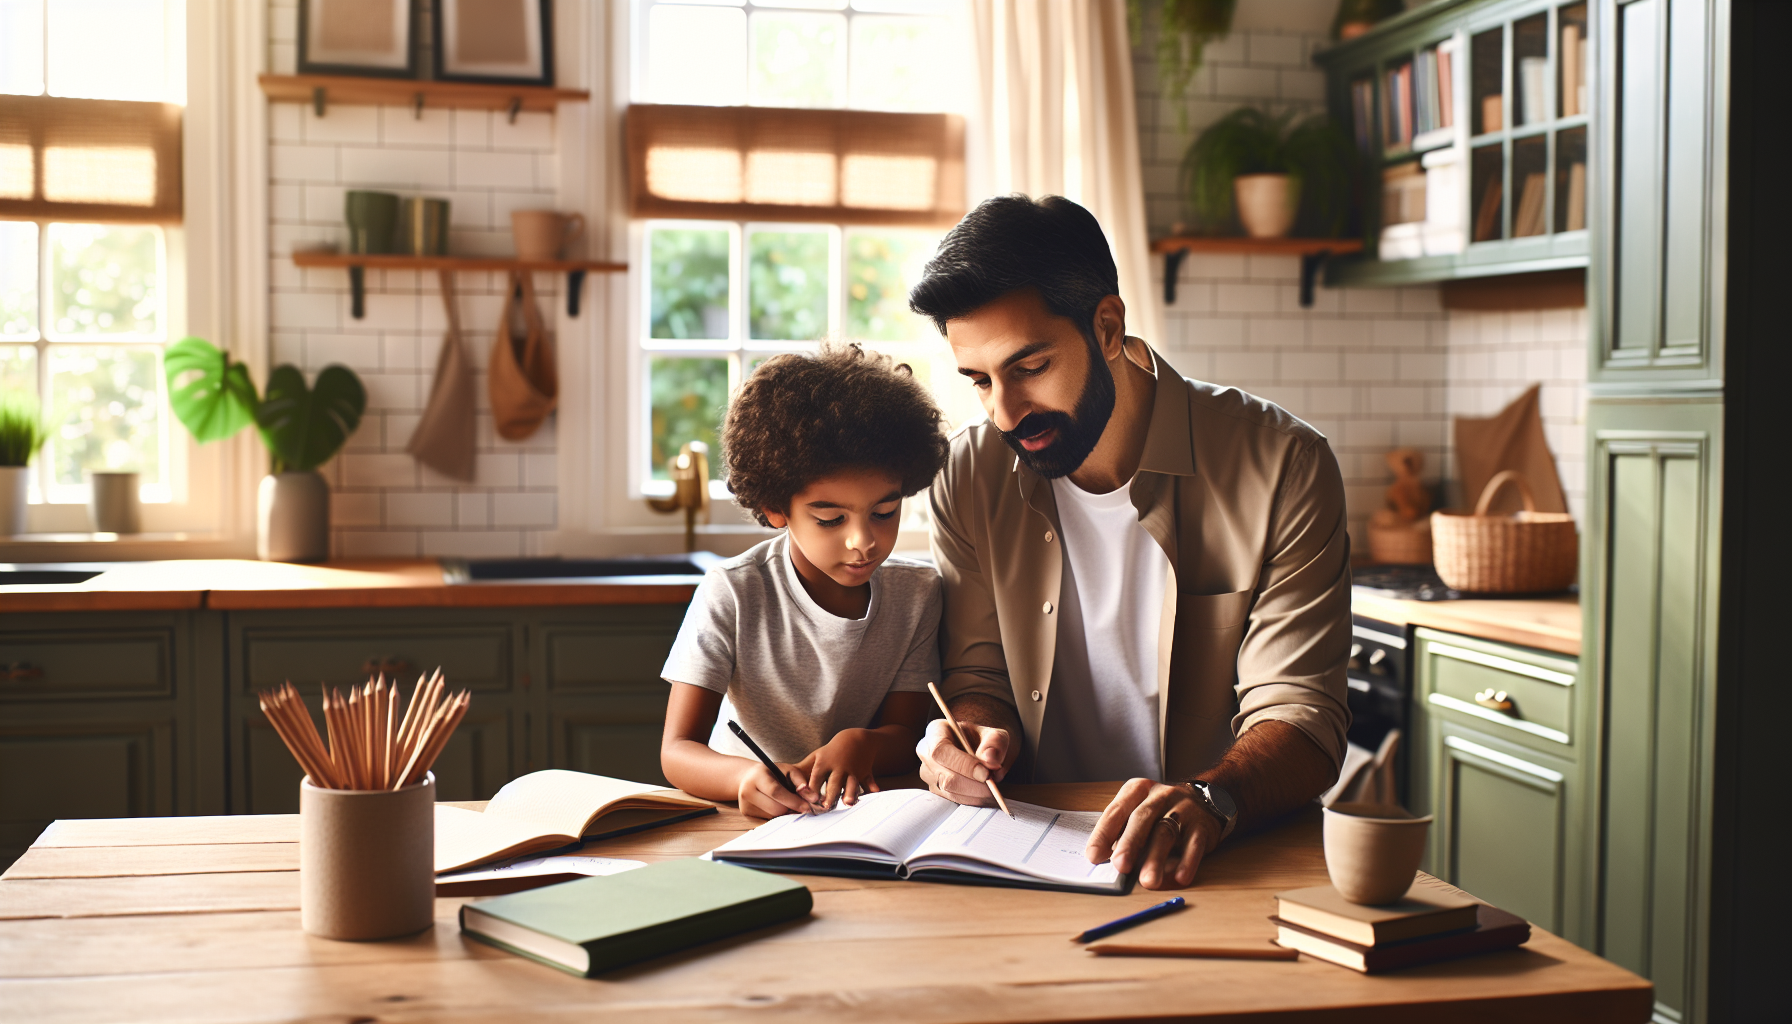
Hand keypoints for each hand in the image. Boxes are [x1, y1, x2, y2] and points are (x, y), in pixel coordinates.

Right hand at [735, 760, 819, 818]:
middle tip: (801, 807)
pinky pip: (767, 822)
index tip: (807, 806)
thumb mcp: (787, 770)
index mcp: (757, 777)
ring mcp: (745, 805)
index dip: (793, 801)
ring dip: (784, 814)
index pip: (776, 792)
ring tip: (787, 804)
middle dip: (791, 809)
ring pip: (772, 817)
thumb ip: (800, 781)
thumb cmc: (772, 773)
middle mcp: (747, 791)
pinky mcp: (746, 815)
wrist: (747, 778)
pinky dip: (776, 817)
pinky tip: (778, 808)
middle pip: (775, 808)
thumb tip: (813, 798)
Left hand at [795, 729, 882, 809]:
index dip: (812, 791)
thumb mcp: (817, 756)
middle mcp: (838, 767)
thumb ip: (806, 772)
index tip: (810, 803)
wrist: (856, 738)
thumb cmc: (832, 751)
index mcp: (824, 763)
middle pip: (833, 783)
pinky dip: (872, 786)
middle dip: (830, 795)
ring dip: (850, 792)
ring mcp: (853, 770)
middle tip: (826, 808)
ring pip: (852, 783)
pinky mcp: (865, 772)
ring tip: (848, 803)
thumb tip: (796, 790)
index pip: (816, 779)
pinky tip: (874, 792)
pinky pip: (869, 780)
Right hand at [915, 718, 1010, 805]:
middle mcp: (926, 752)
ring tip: (992, 786)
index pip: (941, 751)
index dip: (963, 764)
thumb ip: (995, 743)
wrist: (981, 749)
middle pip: (944, 776)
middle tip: (993, 783)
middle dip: (972, 784)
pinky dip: (972, 798)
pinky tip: (984, 792)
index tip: (985, 774)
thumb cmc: (984, 739)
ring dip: (974, 793)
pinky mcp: (936, 789)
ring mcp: (928, 773)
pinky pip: (953, 799)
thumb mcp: (995, 735)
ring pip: (949, 790)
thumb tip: (990, 760)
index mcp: (936, 731)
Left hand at [1084, 779, 1220, 889]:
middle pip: (1142, 819)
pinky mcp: (1202, 826)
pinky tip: (1180, 878)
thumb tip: (1104, 862)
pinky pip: (1194, 844)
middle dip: (1130, 844)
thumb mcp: (1139, 812)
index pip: (1116, 811)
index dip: (1103, 834)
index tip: (1094, 856)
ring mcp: (1183, 809)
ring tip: (1148, 881)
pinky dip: (1187, 862)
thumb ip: (1122, 833)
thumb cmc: (1161, 812)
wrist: (1205, 801)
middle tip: (1120, 866)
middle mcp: (1159, 796)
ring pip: (1166, 833)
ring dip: (1156, 859)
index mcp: (1137, 791)